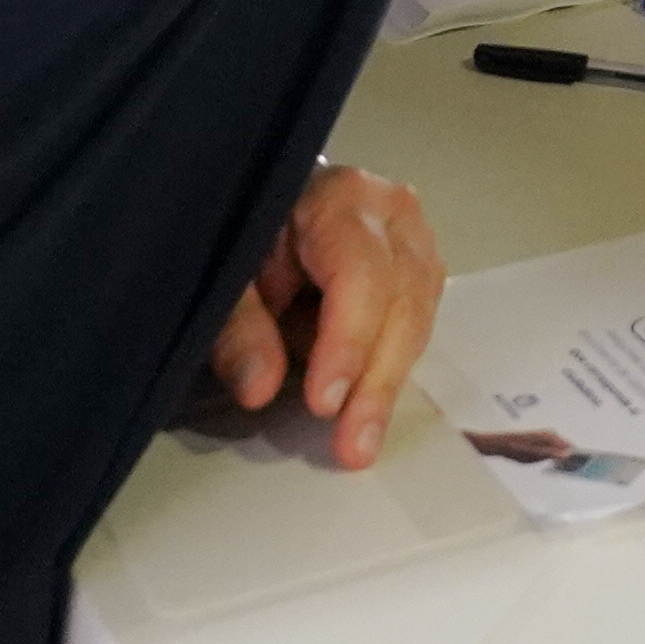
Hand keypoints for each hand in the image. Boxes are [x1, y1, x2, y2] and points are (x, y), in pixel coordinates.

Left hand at [209, 162, 444, 467]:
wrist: (271, 209)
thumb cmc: (247, 235)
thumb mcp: (224, 276)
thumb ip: (237, 328)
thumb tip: (260, 388)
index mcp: (339, 198)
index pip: (360, 273)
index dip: (347, 341)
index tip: (323, 404)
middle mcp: (391, 212)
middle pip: (401, 300)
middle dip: (376, 378)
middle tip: (352, 445)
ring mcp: (415, 240)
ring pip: (418, 318)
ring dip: (387, 382)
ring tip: (358, 440)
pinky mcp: (420, 272)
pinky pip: (416, 327)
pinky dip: (389, 371)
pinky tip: (366, 412)